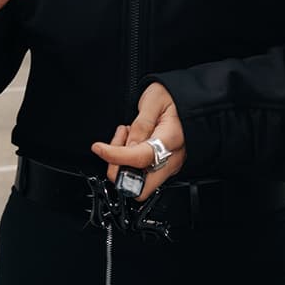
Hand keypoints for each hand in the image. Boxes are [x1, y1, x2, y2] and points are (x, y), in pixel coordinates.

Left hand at [91, 82, 185, 201]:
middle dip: (119, 171)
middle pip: (140, 186)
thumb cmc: (171, 97)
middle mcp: (172, 159)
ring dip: (122, 164)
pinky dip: (128, 162)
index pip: (140, 158)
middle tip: (114, 147)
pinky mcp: (163, 167)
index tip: (99, 148)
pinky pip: (140, 174)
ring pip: (138, 183)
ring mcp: (168, 165)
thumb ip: (140, 126)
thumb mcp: (153, 102)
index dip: (115, 156)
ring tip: (125, 136)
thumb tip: (128, 148)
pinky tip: (131, 142)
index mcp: (171, 140)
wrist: (185, 99)